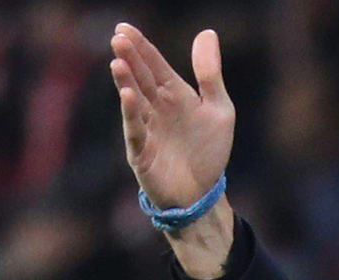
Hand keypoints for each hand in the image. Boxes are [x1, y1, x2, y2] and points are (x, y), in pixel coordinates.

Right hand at [110, 23, 233, 207]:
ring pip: (133, 101)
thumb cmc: (209, 151)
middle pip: (141, 78)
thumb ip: (210, 75)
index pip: (155, 65)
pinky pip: (135, 130)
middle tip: (119, 38)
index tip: (124, 28)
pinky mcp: (140, 152)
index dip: (142, 47)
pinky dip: (131, 114)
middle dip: (130, 58)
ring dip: (125, 82)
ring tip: (118, 62)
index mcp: (174, 95)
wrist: (202, 192)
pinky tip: (128, 96)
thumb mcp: (220, 110)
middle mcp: (156, 108)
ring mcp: (146, 129)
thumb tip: (207, 32)